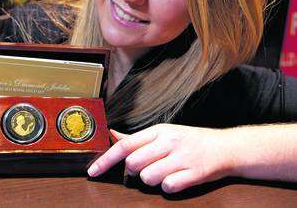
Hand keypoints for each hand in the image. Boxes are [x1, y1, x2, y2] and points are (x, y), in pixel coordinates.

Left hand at [88, 124, 232, 192]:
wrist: (226, 147)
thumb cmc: (190, 141)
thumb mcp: (163, 133)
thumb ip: (137, 138)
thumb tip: (112, 135)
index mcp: (158, 131)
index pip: (124, 145)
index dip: (105, 160)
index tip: (92, 172)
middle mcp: (168, 141)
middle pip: (133, 163)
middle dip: (136, 171)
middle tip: (150, 166)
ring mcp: (182, 157)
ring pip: (148, 177)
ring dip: (153, 180)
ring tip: (166, 171)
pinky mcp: (195, 172)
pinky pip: (168, 187)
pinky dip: (169, 187)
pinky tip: (178, 178)